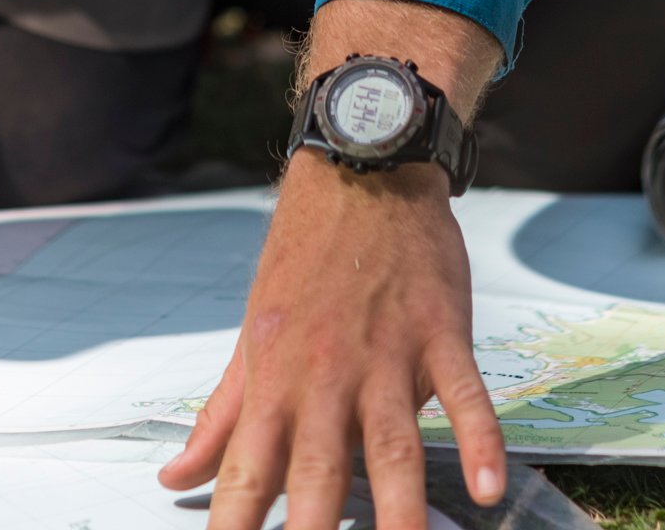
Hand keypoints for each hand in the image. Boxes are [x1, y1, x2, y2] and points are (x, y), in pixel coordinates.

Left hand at [159, 0, 510, 529]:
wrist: (360, 169)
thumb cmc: (301, 261)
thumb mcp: (251, 335)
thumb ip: (220, 415)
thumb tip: (174, 476)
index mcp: (273, 379)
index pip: (245, 470)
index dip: (233, 525)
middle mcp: (325, 375)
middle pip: (318, 471)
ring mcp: (387, 355)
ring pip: (393, 445)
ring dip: (398, 509)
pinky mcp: (440, 334)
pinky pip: (466, 395)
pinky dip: (481, 441)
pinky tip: (489, 491)